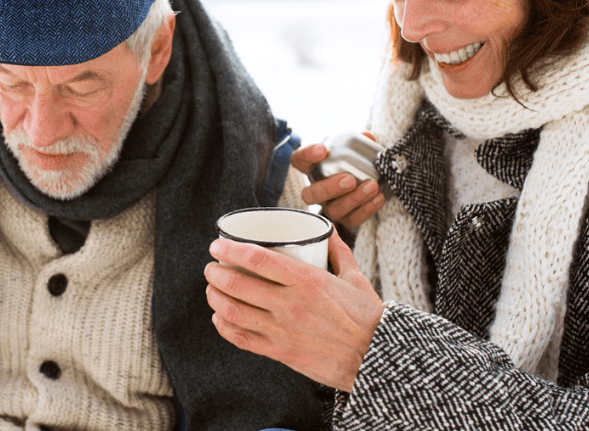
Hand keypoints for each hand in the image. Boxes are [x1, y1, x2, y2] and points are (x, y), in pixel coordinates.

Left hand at [203, 232, 384, 391]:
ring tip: (212, 289)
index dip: (230, 250)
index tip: (217, 246)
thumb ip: (338, 252)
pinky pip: (242, 339)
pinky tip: (220, 317)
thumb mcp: (355, 278)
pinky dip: (224, 326)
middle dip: (216, 273)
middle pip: (238, 284)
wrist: (376, 358)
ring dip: (215, 297)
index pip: (258, 259)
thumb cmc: (367, 318)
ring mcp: (283, 331)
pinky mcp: (281, 353)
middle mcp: (291, 305)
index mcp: (308, 281)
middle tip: (211, 267)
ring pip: (233, 311)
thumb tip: (327, 231)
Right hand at [292, 139, 383, 232]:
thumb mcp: (354, 148)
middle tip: (350, 179)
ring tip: (372, 186)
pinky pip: (353, 219)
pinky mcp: (346, 219)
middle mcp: (317, 190)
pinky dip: (367, 209)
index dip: (307, 156)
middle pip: (310, 194)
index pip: (300, 160)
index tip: (322, 150)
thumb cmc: (354, 163)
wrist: (366, 183)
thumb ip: (359, 141)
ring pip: (333, 210)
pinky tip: (378, 197)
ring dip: (353, 199)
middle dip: (330, 188)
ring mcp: (330, 206)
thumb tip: (367, 136)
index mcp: (314, 168)